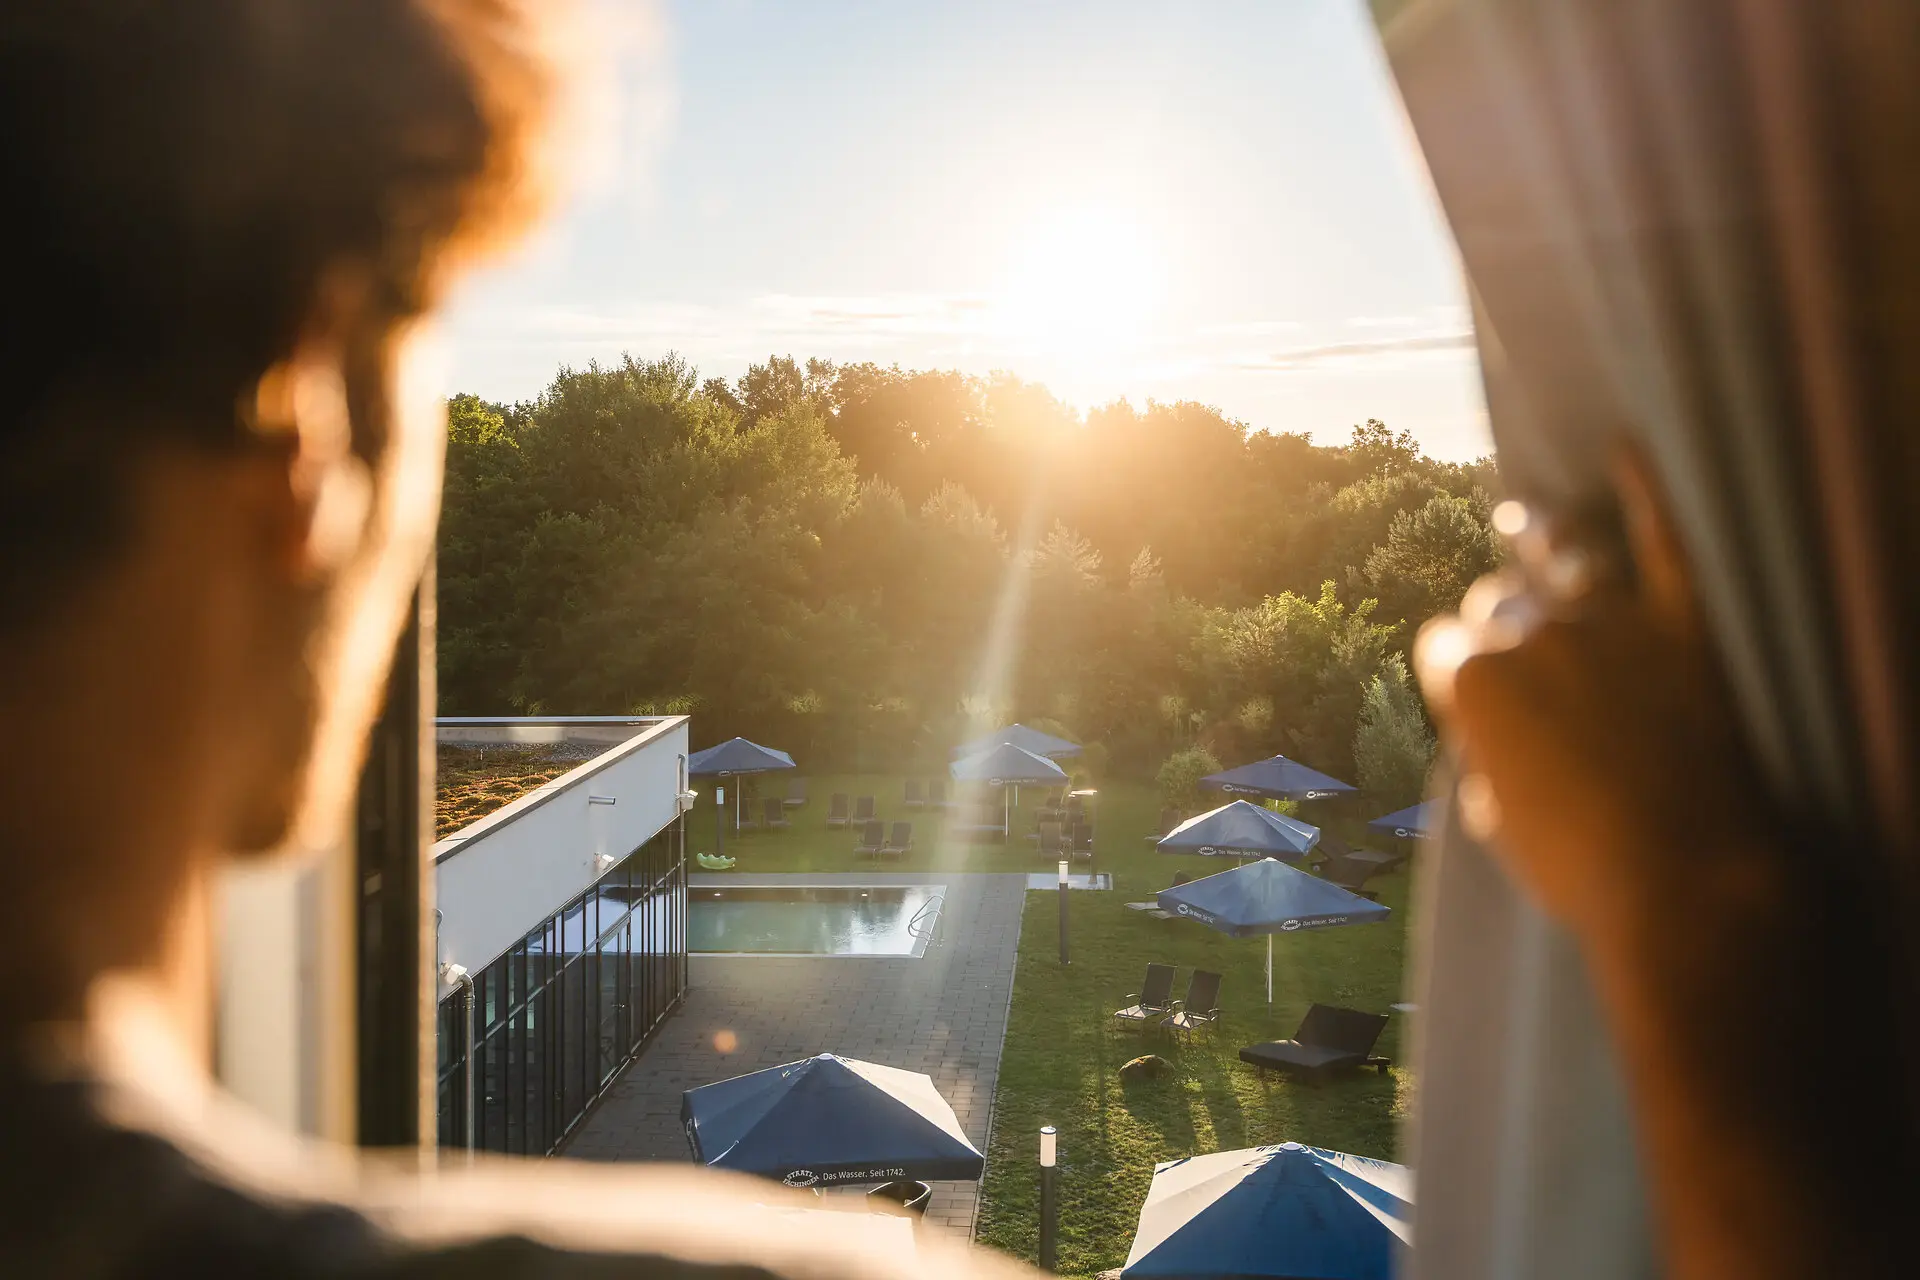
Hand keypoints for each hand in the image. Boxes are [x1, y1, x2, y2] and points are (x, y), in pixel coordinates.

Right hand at [1414, 455, 1771, 939]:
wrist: (1687, 886)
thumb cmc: (1578, 868)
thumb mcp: (1491, 819)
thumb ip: (1480, 751)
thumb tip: (1487, 728)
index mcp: (1473, 683)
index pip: (1439, 644)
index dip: (1450, 668)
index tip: (1464, 687)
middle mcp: (1533, 636)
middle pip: (1500, 598)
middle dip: (1499, 616)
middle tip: (1516, 642)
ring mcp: (1611, 623)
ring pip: (1564, 556)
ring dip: (1543, 542)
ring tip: (1531, 522)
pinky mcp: (1685, 627)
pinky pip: (1661, 540)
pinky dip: (1644, 491)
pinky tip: (1626, 451)